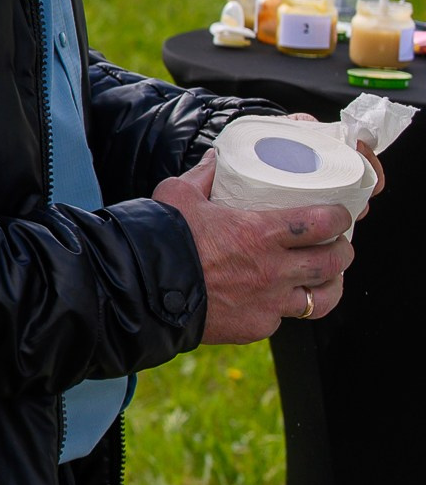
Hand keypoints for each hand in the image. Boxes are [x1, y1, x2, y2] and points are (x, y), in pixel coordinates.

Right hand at [157, 154, 354, 343]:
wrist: (142, 289)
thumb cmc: (161, 239)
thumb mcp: (179, 195)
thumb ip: (205, 175)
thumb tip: (218, 159)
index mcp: (260, 233)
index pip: (325, 223)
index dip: (340, 218)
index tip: (338, 215)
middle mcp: (273, 269)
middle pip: (334, 261)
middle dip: (342, 251)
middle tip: (335, 245)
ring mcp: (269, 302)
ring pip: (324, 298)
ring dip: (329, 285)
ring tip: (324, 278)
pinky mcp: (257, 326)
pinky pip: (284, 318)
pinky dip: (284, 307)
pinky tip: (275, 299)